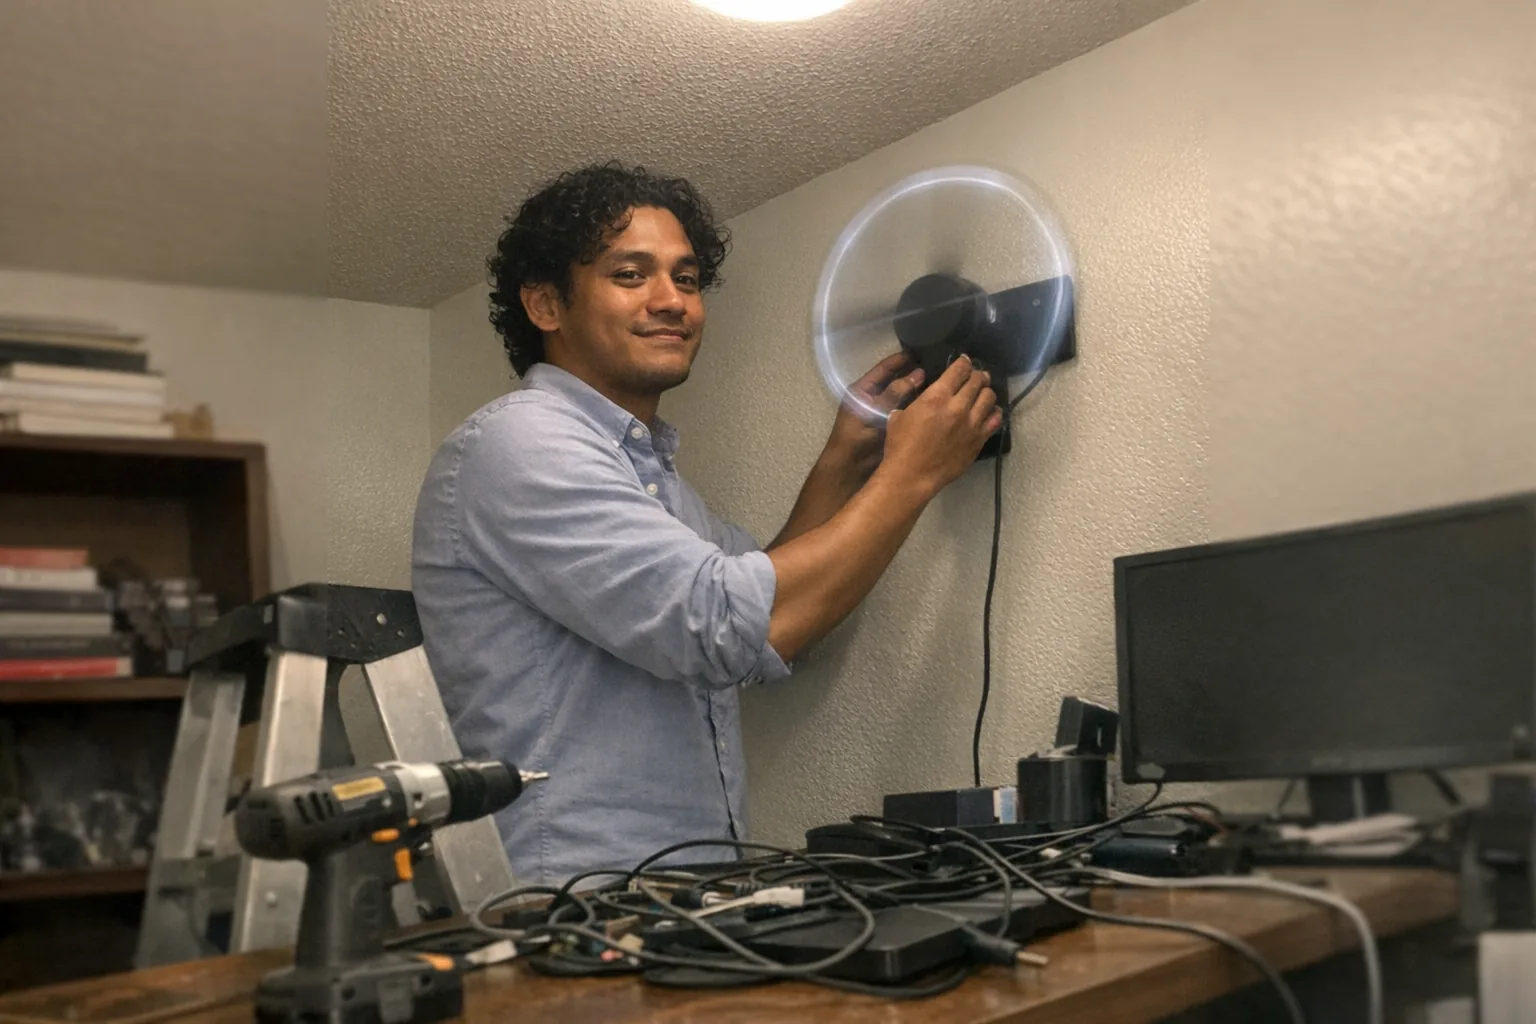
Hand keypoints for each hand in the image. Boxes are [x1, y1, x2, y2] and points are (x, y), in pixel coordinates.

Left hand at [822, 352, 926, 476]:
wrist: (851, 469)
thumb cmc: (856, 437)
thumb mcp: (873, 411)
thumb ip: (894, 393)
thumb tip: (918, 374)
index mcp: (863, 390)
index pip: (884, 369)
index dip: (900, 359)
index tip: (919, 351)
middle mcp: (874, 398)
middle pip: (896, 380)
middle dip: (913, 373)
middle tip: (937, 365)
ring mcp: (884, 412)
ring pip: (904, 396)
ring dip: (919, 390)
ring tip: (942, 381)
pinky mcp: (893, 426)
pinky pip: (907, 411)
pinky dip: (919, 405)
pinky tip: (935, 402)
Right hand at [879, 355, 1000, 499]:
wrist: (912, 476)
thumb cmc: (900, 446)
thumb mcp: (899, 416)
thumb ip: (915, 403)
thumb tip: (922, 400)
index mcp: (937, 396)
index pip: (959, 370)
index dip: (964, 362)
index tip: (965, 362)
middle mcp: (958, 406)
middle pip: (977, 380)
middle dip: (977, 375)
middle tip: (976, 376)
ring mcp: (972, 424)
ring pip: (989, 397)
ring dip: (986, 391)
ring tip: (983, 392)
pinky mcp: (979, 440)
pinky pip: (995, 420)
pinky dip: (994, 412)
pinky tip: (990, 412)